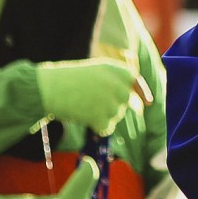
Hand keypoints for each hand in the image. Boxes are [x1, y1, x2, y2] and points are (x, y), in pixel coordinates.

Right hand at [36, 58, 150, 134]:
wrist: (49, 88)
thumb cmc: (71, 79)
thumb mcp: (99, 70)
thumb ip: (121, 81)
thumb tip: (148, 101)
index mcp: (120, 70)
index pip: (137, 84)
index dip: (141, 93)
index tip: (148, 102)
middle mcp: (121, 86)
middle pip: (125, 103)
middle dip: (112, 104)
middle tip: (91, 98)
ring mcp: (114, 104)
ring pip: (115, 116)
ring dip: (102, 115)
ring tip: (83, 104)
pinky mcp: (105, 119)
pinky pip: (106, 128)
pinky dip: (97, 126)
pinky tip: (84, 116)